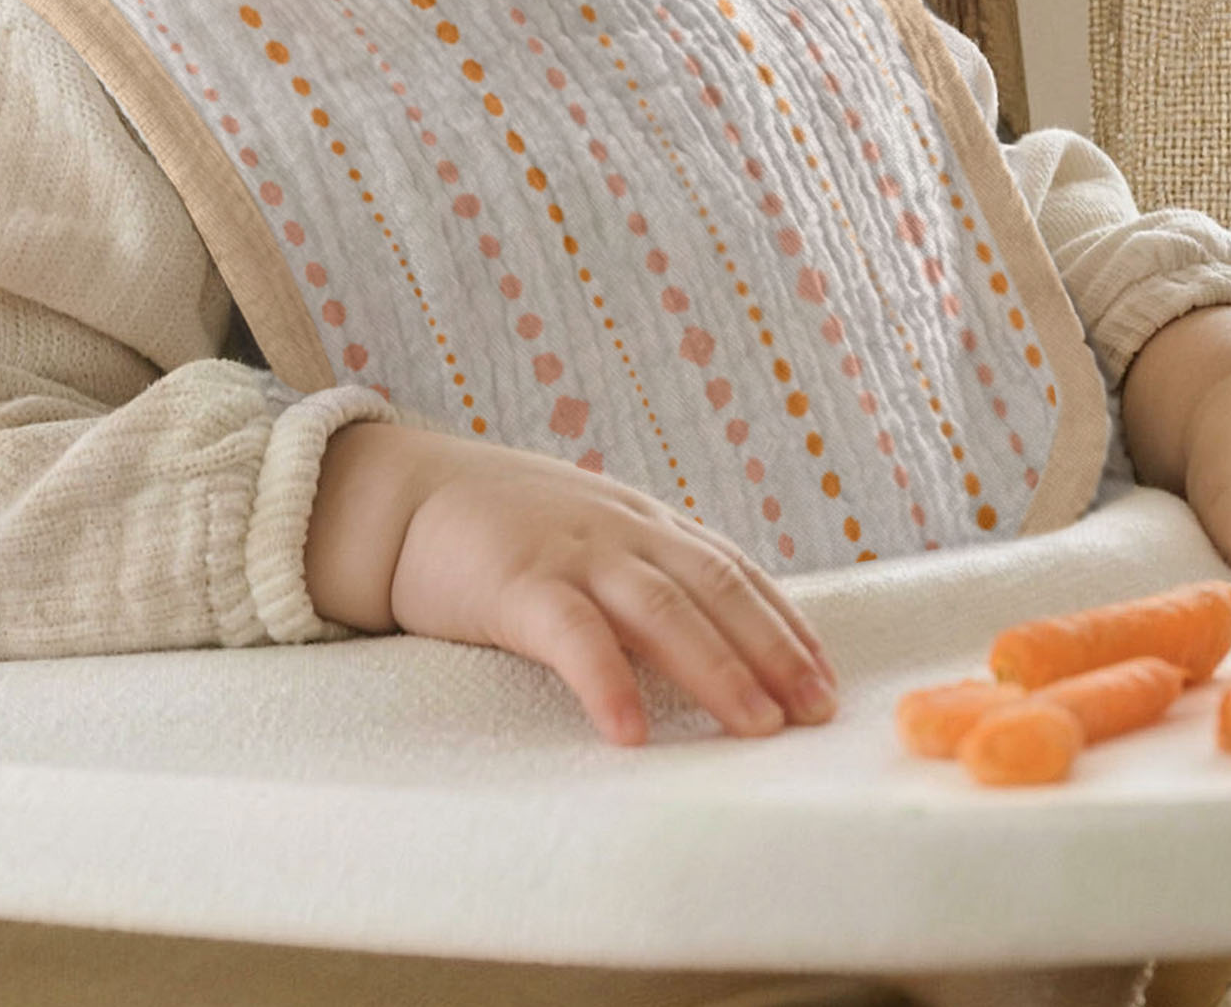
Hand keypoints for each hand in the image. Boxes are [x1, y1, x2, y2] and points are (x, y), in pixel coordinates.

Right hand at [308, 424, 835, 743]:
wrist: (404, 496)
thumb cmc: (504, 533)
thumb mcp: (590, 543)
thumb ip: (643, 577)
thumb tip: (710, 642)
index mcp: (648, 526)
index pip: (738, 573)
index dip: (787, 625)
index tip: (826, 680)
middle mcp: (626, 533)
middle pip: (718, 589)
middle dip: (775, 650)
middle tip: (816, 711)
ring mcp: (575, 554)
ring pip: (664, 610)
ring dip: (717, 670)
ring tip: (756, 727)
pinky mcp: (517, 584)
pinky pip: (573, 637)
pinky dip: (608, 683)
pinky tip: (632, 733)